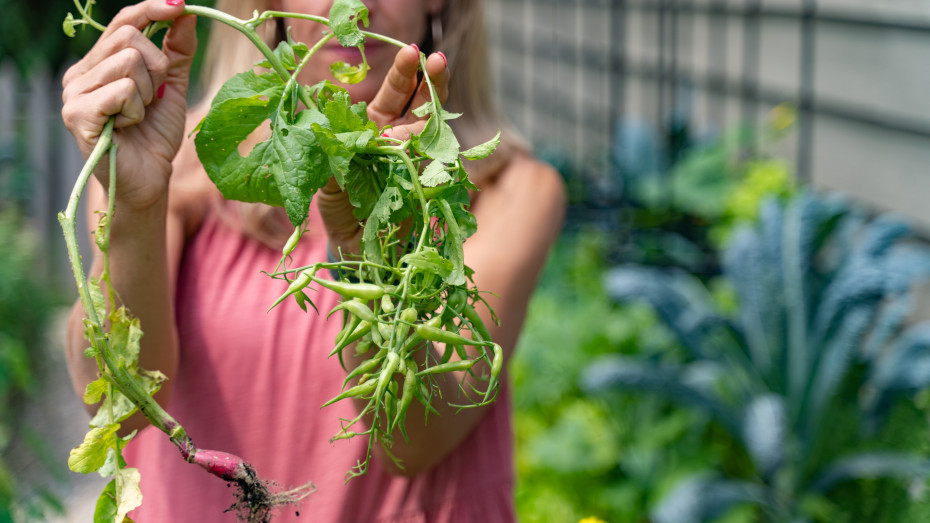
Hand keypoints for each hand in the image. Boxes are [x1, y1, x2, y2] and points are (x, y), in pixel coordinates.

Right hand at [61, 0, 195, 210]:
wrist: (149, 180)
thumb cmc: (155, 136)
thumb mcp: (172, 87)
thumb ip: (177, 52)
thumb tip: (185, 13)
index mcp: (99, 63)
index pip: (123, 20)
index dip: (152, 9)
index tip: (179, 5)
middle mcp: (80, 73)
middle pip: (128, 36)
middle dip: (156, 67)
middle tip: (153, 97)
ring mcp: (74, 93)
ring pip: (127, 62)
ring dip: (146, 93)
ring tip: (137, 116)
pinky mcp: (77, 114)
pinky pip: (121, 89)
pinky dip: (136, 109)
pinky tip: (126, 127)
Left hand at [318, 45, 449, 254]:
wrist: (356, 246)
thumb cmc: (339, 208)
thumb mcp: (329, 182)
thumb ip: (340, 161)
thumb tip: (352, 143)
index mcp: (374, 130)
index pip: (393, 95)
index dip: (404, 75)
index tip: (412, 52)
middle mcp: (400, 140)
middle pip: (420, 104)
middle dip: (430, 81)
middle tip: (437, 59)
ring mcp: (418, 161)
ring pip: (434, 131)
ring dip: (436, 113)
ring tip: (431, 102)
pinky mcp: (429, 186)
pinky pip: (438, 166)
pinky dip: (438, 155)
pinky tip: (435, 143)